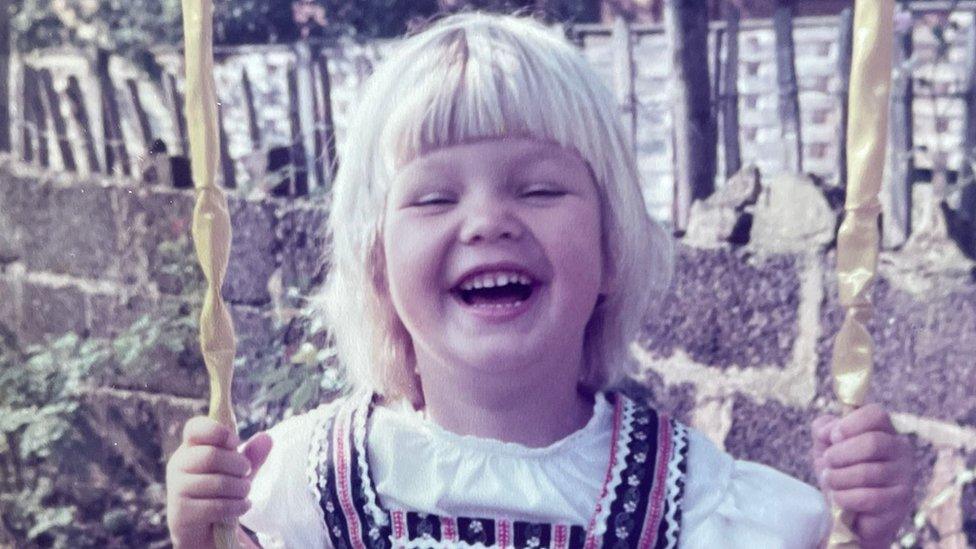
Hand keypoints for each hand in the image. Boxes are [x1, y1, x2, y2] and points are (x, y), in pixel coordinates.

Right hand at [166, 416, 272, 547]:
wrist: (204, 529)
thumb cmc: (221, 492)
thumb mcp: (238, 471)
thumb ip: (251, 455)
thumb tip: (267, 438)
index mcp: (190, 448)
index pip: (195, 428)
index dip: (218, 432)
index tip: (235, 442)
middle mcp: (179, 465)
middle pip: (210, 455)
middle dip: (238, 464)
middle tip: (247, 471)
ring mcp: (176, 490)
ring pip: (217, 483)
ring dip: (241, 488)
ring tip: (245, 491)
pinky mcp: (181, 514)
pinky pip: (216, 506)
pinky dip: (237, 506)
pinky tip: (243, 506)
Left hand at [810, 404, 912, 548]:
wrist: (849, 512)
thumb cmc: (840, 472)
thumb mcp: (826, 446)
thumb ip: (824, 429)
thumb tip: (829, 431)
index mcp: (884, 431)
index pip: (876, 414)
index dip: (850, 424)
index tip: (833, 438)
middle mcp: (901, 451)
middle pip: (872, 443)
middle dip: (840, 454)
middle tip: (827, 462)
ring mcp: (904, 478)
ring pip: (867, 473)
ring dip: (838, 478)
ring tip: (831, 481)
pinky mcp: (900, 504)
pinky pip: (869, 498)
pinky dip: (845, 498)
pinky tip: (840, 499)